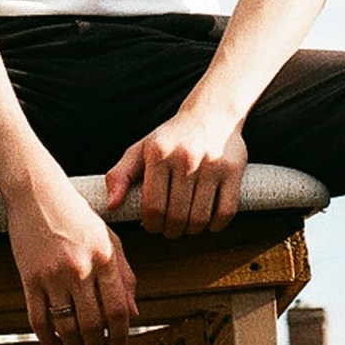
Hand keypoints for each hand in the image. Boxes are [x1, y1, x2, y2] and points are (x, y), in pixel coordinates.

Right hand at [6, 173, 138, 344]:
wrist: (37, 194)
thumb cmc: (77, 216)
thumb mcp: (109, 240)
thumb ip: (124, 276)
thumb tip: (133, 313)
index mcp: (104, 258)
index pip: (118, 309)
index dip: (121, 334)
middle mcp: (80, 268)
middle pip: (92, 324)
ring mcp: (53, 275)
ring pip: (66, 327)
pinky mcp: (29, 279)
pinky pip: (38, 320)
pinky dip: (48, 339)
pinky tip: (56, 343)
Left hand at [105, 114, 247, 238]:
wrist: (211, 113)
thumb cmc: (171, 138)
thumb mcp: (140, 149)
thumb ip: (119, 175)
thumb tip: (111, 205)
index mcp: (159, 154)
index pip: (152, 207)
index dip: (151, 225)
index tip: (153, 225)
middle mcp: (185, 159)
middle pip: (176, 216)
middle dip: (171, 231)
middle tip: (170, 229)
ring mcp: (212, 165)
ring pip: (200, 218)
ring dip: (191, 231)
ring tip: (186, 226)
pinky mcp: (233, 171)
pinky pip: (225, 212)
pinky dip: (215, 226)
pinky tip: (208, 222)